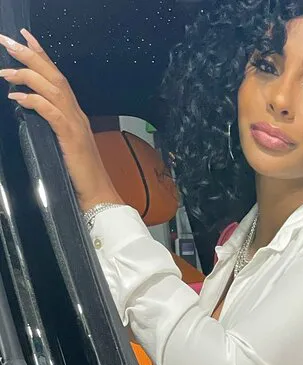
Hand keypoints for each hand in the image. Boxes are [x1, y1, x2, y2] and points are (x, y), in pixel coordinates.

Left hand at [0, 28, 122, 212]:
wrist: (98, 194)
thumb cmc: (81, 174)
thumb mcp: (65, 144)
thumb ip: (53, 125)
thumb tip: (31, 110)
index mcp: (75, 114)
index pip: (58, 77)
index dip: (42, 56)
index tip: (25, 38)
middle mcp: (76, 114)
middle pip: (54, 76)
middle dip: (30, 56)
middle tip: (8, 41)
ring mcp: (75, 125)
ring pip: (52, 89)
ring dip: (27, 75)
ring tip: (5, 70)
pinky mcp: (71, 137)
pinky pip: (51, 112)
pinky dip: (34, 101)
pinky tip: (18, 97)